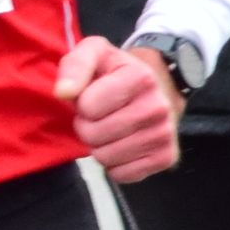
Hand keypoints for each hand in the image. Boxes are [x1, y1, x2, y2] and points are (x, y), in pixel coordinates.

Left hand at [57, 37, 181, 183]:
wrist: (155, 88)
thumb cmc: (115, 72)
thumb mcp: (94, 53)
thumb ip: (74, 66)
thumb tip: (63, 92)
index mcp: (141, 78)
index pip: (88, 107)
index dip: (82, 104)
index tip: (93, 96)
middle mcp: (158, 107)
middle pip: (94, 135)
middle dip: (87, 126)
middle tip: (98, 116)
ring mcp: (164, 135)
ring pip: (105, 158)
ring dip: (99, 146)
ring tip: (108, 129)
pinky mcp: (166, 158)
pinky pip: (121, 175)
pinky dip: (113, 165)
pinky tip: (120, 145)